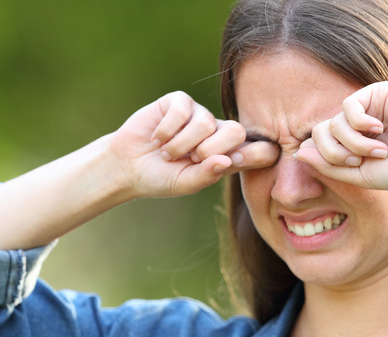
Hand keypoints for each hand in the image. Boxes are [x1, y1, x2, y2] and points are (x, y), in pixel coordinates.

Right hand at [109, 91, 277, 197]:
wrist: (127, 165)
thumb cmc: (160, 178)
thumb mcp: (185, 183)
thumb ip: (207, 175)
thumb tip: (227, 160)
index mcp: (228, 156)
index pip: (260, 151)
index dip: (255, 154)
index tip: (233, 162)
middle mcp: (217, 133)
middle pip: (237, 131)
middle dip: (211, 149)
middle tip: (191, 159)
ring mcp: (199, 115)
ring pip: (205, 123)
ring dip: (181, 144)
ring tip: (167, 153)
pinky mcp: (179, 102)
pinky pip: (183, 110)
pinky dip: (167, 129)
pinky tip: (157, 138)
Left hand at [296, 81, 387, 190]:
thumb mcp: (358, 175)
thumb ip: (327, 165)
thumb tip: (298, 151)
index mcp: (351, 141)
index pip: (318, 144)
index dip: (327, 157)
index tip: (353, 167)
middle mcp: (356, 122)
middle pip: (320, 132)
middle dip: (335, 151)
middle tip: (359, 161)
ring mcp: (366, 106)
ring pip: (333, 122)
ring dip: (353, 142)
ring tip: (378, 150)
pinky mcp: (376, 92)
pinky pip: (348, 106)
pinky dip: (360, 123)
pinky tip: (381, 128)